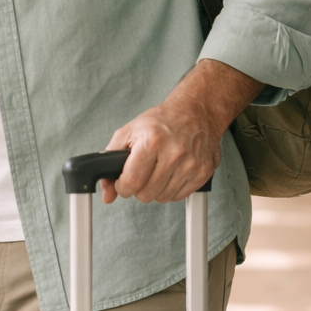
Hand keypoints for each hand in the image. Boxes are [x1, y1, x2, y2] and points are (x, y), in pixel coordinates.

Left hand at [102, 59, 263, 204]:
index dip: (123, 187)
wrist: (196, 112)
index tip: (123, 183)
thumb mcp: (128, 132)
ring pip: (163, 197)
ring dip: (155, 189)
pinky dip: (171, 189)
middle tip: (142, 173)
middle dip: (138, 188)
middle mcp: (174, 152)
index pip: (132, 181)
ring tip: (157, 170)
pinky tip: (171, 173)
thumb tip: (107, 194)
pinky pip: (179, 196)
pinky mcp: (203, 171)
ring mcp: (191, 163)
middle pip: (147, 193)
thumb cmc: (160, 122)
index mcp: (152, 140)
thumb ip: (110, 161)